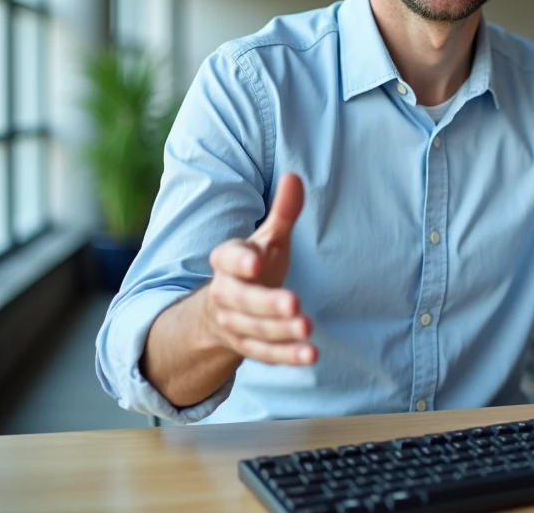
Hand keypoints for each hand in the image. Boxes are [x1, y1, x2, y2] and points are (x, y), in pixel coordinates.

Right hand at [204, 173, 316, 365]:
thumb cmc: (254, 265)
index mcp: (227, 261)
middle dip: (267, 303)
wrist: (223, 309)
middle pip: (242, 300)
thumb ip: (283, 212)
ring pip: (254, 329)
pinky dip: (287, 355)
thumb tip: (295, 176)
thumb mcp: (267, 238)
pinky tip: (310, 354)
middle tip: (295, 304)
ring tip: (308, 327)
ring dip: (280, 331)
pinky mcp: (248, 346)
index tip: (257, 261)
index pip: (226, 259)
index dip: (240, 261)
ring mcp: (235, 323)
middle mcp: (226, 293)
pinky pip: (265, 354)